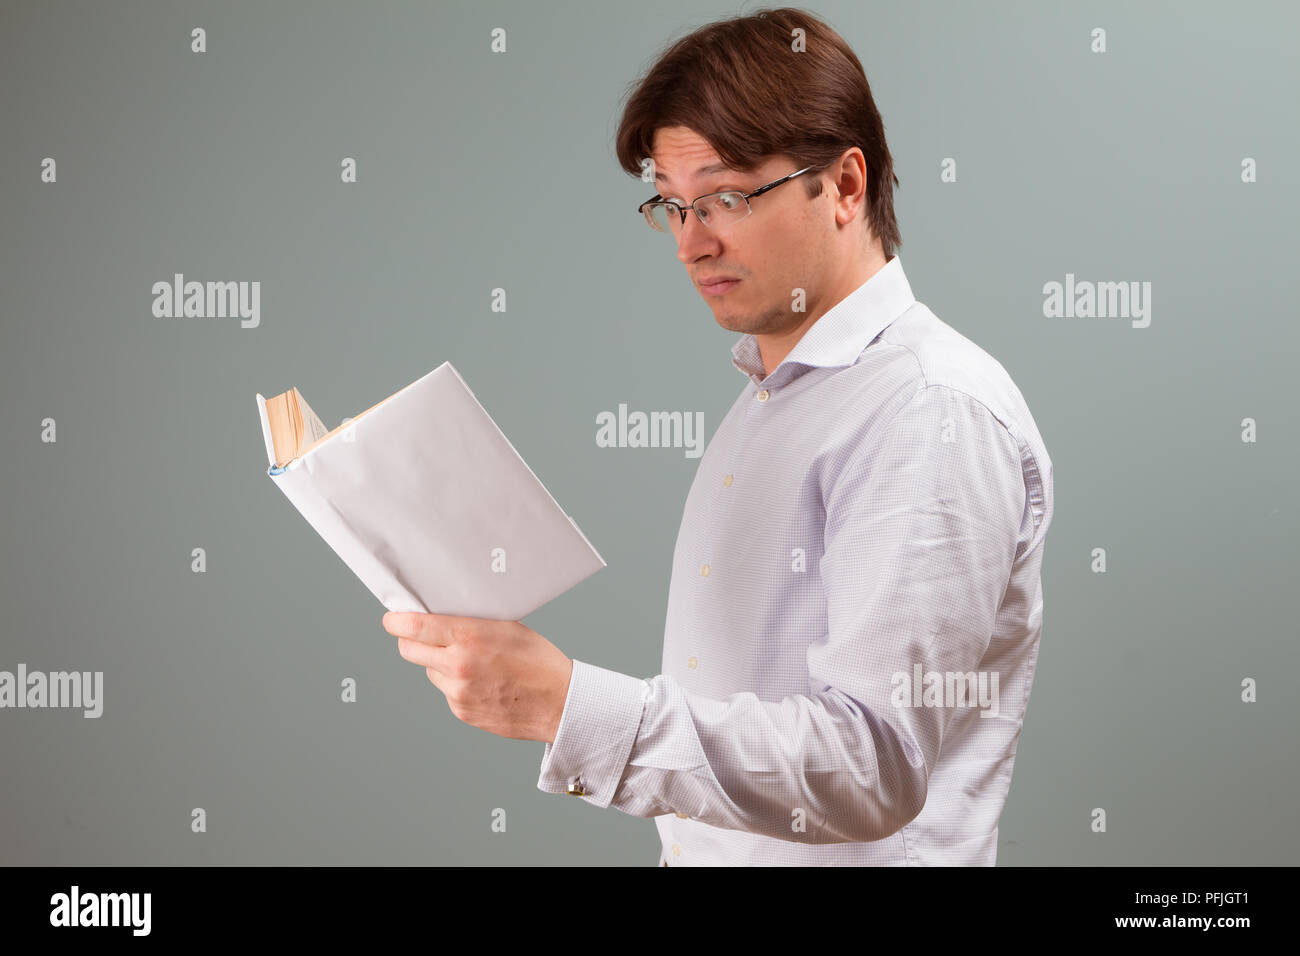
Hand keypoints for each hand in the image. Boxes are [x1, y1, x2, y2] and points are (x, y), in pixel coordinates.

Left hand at [381, 611, 572, 742]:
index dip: (396, 620)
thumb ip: (471, 622)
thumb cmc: (539, 661)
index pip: (413, 626)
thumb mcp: (508, 628)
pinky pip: (446, 691)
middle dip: (410, 640)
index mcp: (469, 637)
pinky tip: (481, 680)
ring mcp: (457, 692)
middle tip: (420, 634)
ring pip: (429, 671)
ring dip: (438, 663)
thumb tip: (441, 614)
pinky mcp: (461, 711)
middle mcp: (458, 665)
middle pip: (409, 650)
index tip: (392, 617)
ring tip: (470, 660)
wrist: (559, 703)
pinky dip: (455, 683)